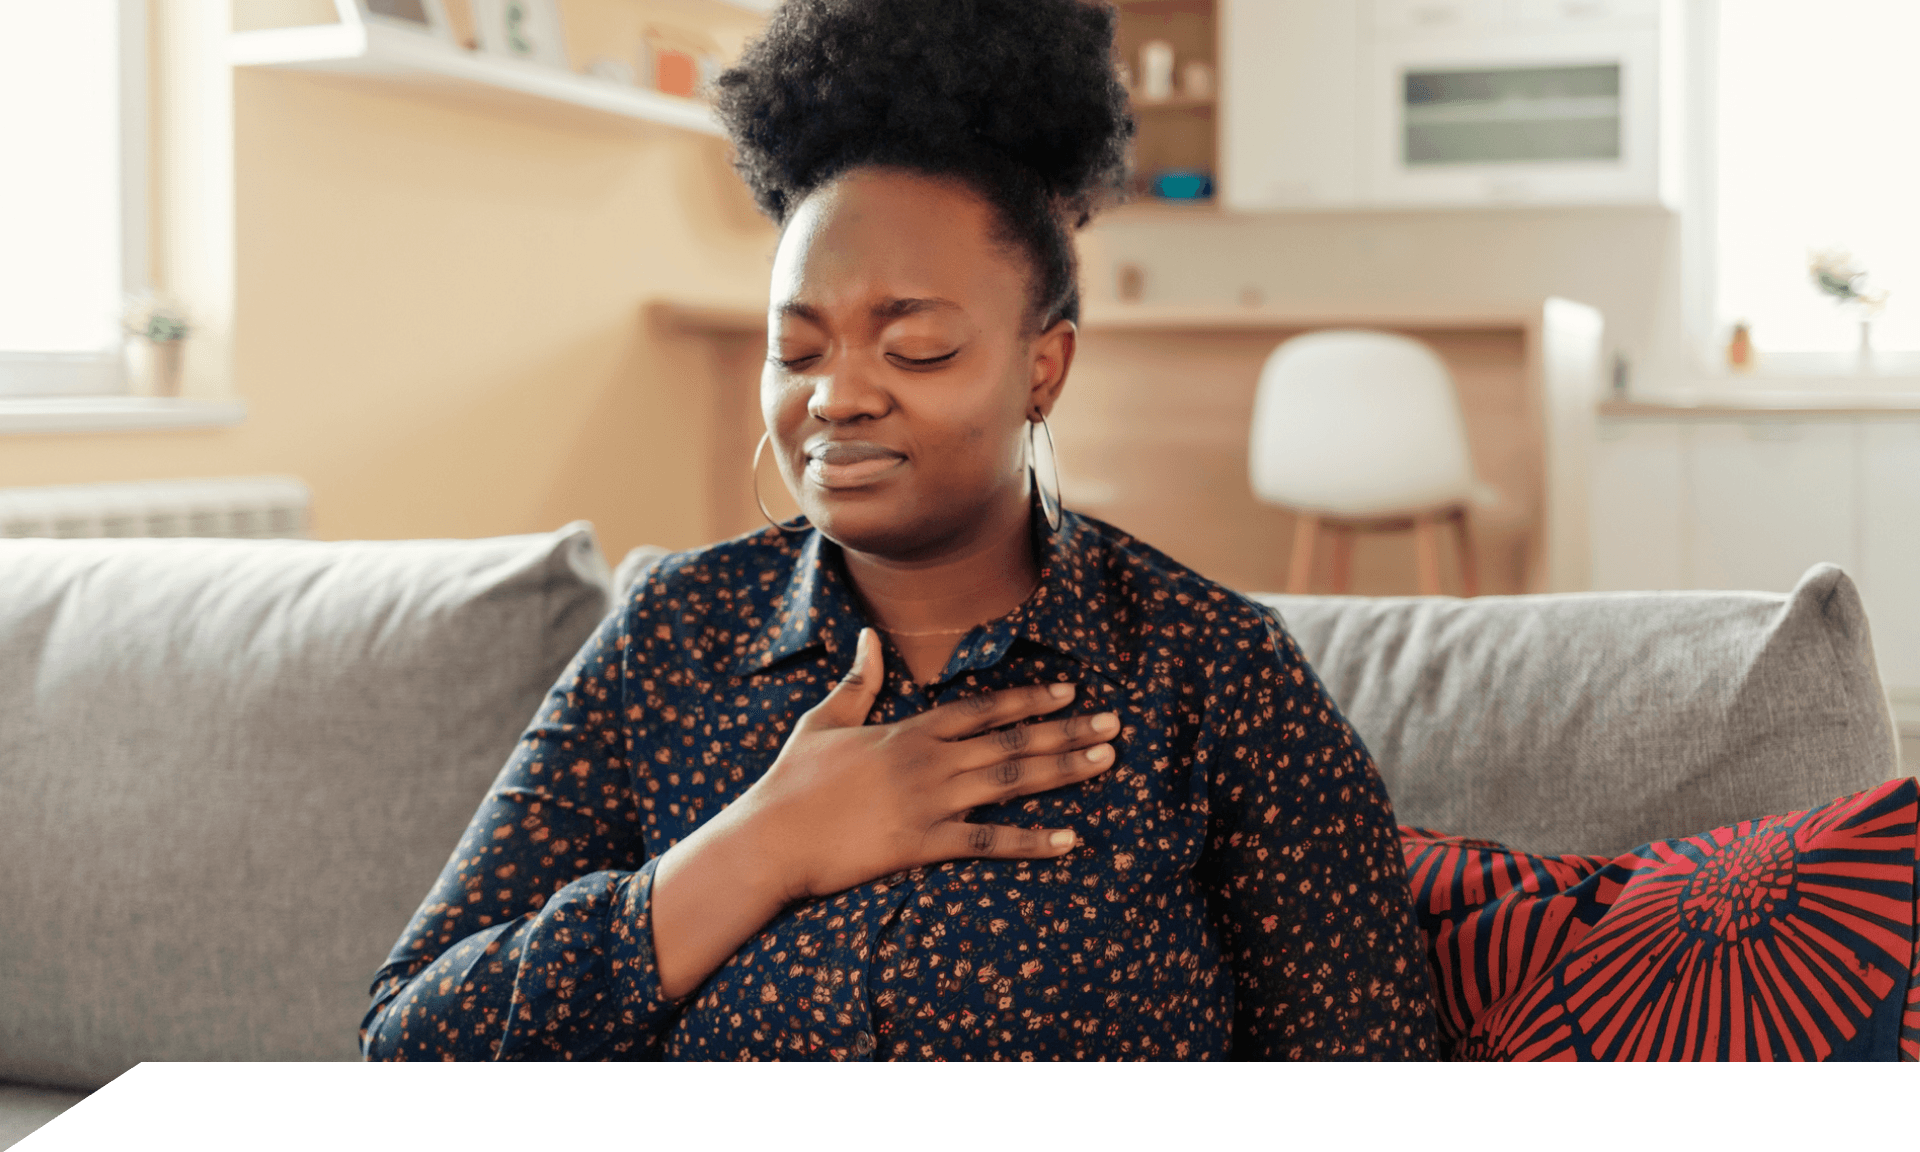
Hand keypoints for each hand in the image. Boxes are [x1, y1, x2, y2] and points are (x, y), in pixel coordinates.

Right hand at [744, 627, 1118, 901]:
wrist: (769, 838)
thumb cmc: (792, 781)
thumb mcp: (824, 721)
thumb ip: (857, 682)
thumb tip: (867, 636)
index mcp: (909, 731)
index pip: (982, 708)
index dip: (1029, 699)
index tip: (1069, 691)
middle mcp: (929, 762)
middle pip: (1012, 741)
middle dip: (1067, 731)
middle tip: (1114, 724)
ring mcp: (929, 803)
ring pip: (1011, 782)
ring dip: (1064, 770)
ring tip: (1106, 761)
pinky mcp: (923, 844)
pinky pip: (987, 842)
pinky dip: (1030, 841)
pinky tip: (1068, 839)